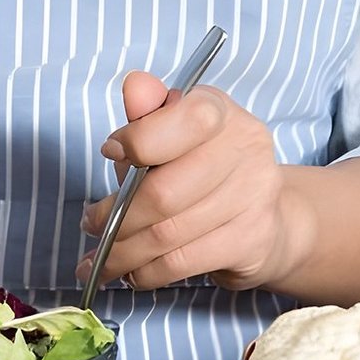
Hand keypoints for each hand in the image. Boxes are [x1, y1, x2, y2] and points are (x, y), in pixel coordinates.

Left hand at [77, 72, 306, 292]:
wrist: (268, 216)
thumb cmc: (200, 165)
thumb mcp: (169, 129)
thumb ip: (147, 110)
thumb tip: (135, 87)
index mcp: (219, 110)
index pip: (183, 121)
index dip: (138, 141)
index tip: (108, 152)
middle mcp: (246, 149)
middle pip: (166, 191)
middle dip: (117, 215)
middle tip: (91, 224)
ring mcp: (255, 198)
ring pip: (170, 233)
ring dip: (124, 251)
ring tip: (101, 257)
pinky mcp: (253, 242)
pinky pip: (186, 262)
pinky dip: (149, 272)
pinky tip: (131, 273)